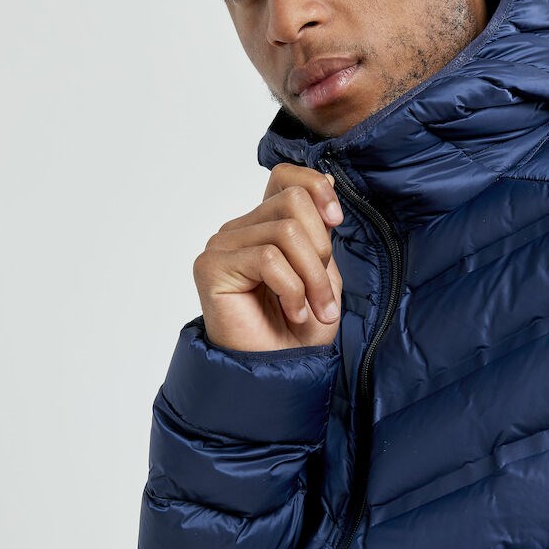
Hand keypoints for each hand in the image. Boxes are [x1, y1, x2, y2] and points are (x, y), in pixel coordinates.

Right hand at [193, 164, 343, 351]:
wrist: (281, 372)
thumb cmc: (300, 328)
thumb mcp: (324, 270)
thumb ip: (321, 228)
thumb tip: (329, 181)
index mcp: (266, 225)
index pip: (285, 176)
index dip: (316, 187)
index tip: (336, 220)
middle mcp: (241, 229)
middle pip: (293, 202)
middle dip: (321, 250)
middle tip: (322, 295)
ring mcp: (223, 245)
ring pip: (286, 232)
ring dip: (312, 278)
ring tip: (312, 310)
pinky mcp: (211, 266)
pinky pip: (267, 258)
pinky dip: (292, 290)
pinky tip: (292, 312)